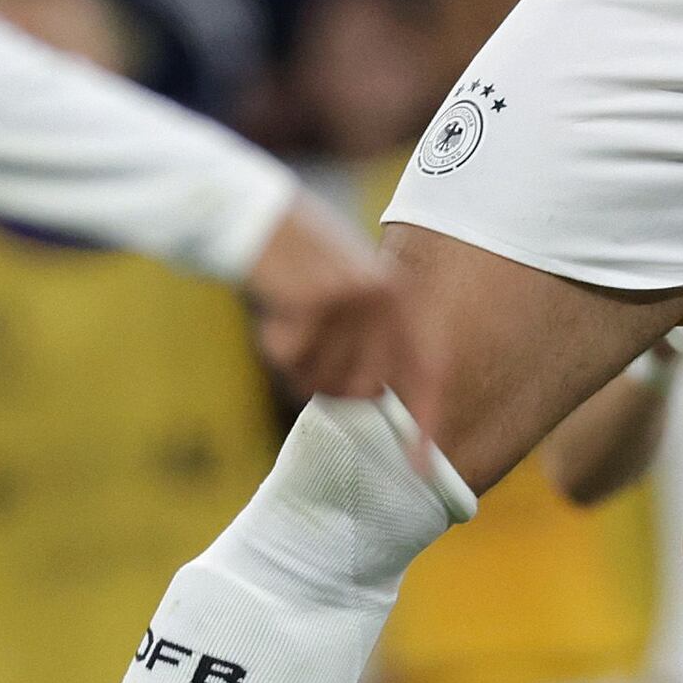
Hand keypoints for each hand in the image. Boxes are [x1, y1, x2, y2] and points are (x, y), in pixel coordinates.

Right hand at [243, 190, 425, 410]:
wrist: (254, 215)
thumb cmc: (299, 260)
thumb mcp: (352, 287)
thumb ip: (372, 336)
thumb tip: (376, 398)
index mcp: (400, 296)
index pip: (427, 371)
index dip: (425, 422)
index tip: (422, 468)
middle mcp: (384, 300)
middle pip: (364, 391)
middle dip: (330, 390)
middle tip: (305, 357)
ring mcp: (350, 300)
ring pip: (323, 381)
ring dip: (297, 367)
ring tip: (289, 324)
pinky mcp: (312, 301)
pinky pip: (289, 360)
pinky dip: (274, 347)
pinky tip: (273, 313)